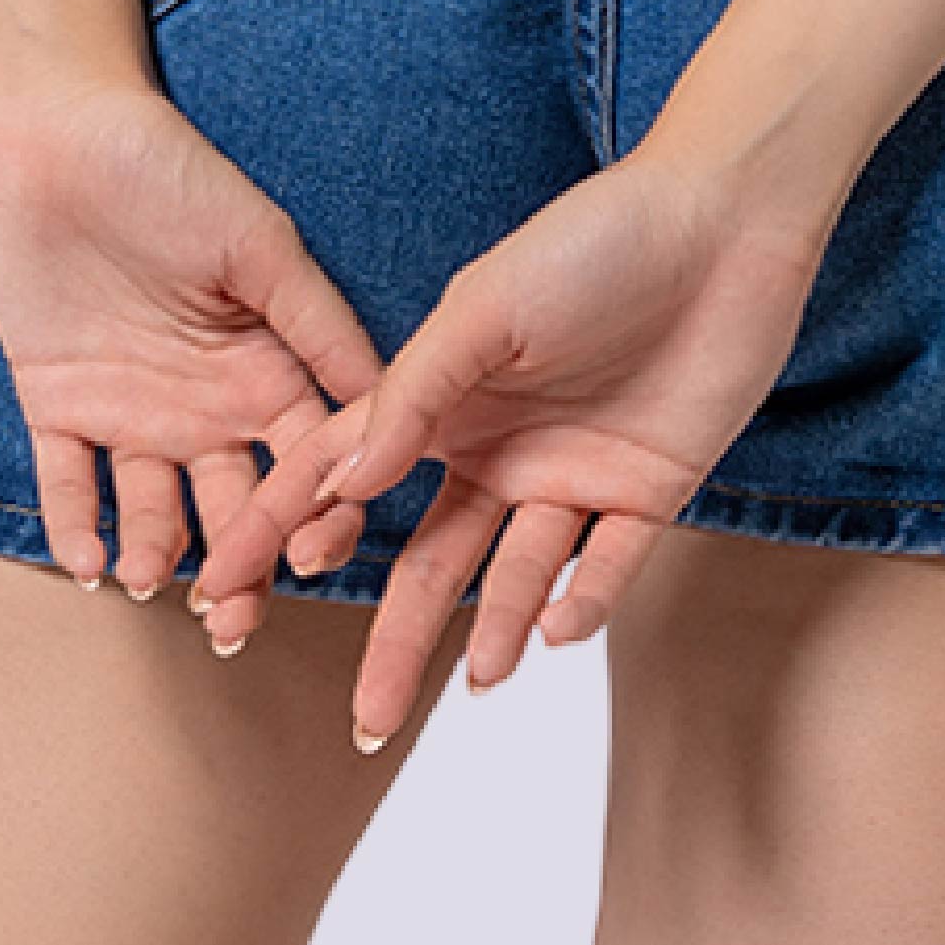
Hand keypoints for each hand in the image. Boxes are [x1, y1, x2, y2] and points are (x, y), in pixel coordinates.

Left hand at [0, 71, 387, 630]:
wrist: (53, 127)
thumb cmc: (167, 168)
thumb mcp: (258, 243)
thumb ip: (317, 323)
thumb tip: (389, 402)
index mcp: (263, 365)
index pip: (306, 462)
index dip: (319, 513)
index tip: (321, 557)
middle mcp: (203, 401)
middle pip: (235, 508)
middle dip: (240, 569)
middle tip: (232, 618)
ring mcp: (129, 407)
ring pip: (155, 511)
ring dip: (159, 556)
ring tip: (158, 582)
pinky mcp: (55, 402)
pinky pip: (68, 483)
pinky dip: (76, 528)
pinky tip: (89, 563)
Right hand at [178, 142, 838, 742]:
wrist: (724, 223)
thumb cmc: (594, 241)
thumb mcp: (487, 308)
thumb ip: (415, 394)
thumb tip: (342, 482)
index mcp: (446, 399)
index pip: (347, 476)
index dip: (285, 530)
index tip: (220, 593)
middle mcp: (500, 446)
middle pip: (432, 560)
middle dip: (397, 640)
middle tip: (366, 721)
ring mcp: (572, 471)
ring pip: (516, 578)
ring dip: (496, 631)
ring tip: (481, 678)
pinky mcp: (647, 488)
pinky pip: (607, 566)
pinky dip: (582, 602)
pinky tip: (557, 629)